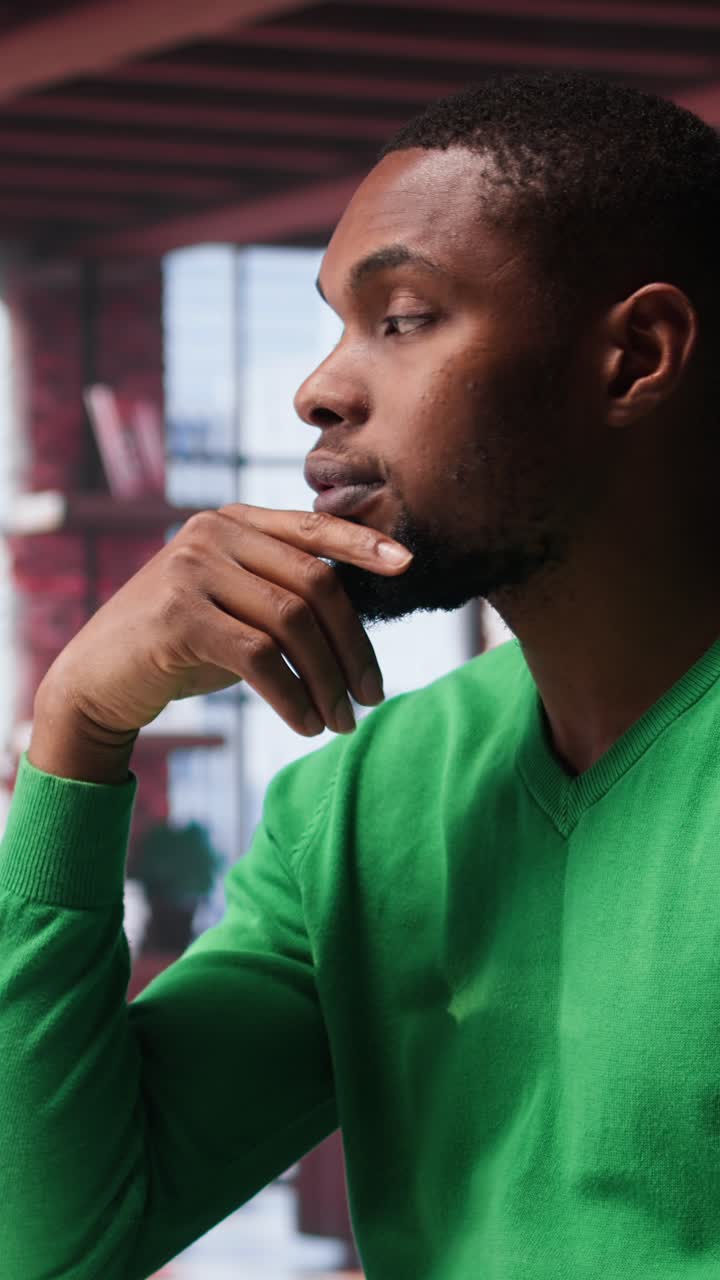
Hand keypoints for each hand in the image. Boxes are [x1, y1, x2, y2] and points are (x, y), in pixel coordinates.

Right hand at [33, 504, 412, 741]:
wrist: (97, 682)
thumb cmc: (180, 648)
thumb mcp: (237, 610)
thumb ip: (285, 596)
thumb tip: (360, 619)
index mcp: (233, 521)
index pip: (312, 527)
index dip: (363, 545)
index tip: (408, 565)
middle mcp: (212, 532)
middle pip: (314, 582)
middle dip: (353, 646)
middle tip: (373, 696)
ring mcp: (191, 569)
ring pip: (293, 622)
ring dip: (327, 680)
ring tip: (342, 722)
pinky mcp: (177, 616)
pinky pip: (259, 656)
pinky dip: (292, 696)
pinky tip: (305, 725)